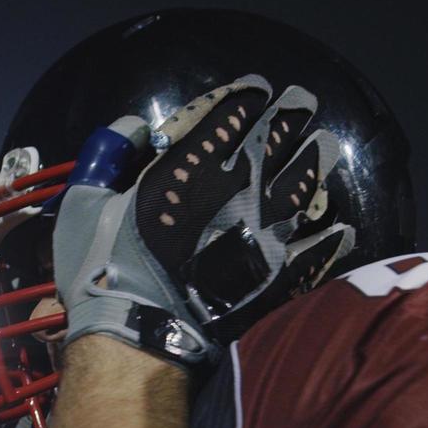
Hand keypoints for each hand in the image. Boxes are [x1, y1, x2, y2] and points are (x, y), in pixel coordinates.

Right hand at [53, 75, 354, 367]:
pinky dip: (331, 239)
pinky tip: (343, 228)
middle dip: (290, 118)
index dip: (247, 100)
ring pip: (301, 186)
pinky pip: (315, 251)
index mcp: (190, 166)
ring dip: (315, 162)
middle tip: (305, 103)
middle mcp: (235, 188)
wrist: (137, 337)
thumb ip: (107, 155)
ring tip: (326, 146)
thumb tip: (132, 126)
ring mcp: (263, 231)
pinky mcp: (278, 275)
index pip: (229, 117)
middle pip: (275, 142)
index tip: (259, 90)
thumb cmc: (102, 271)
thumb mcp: (85, 204)